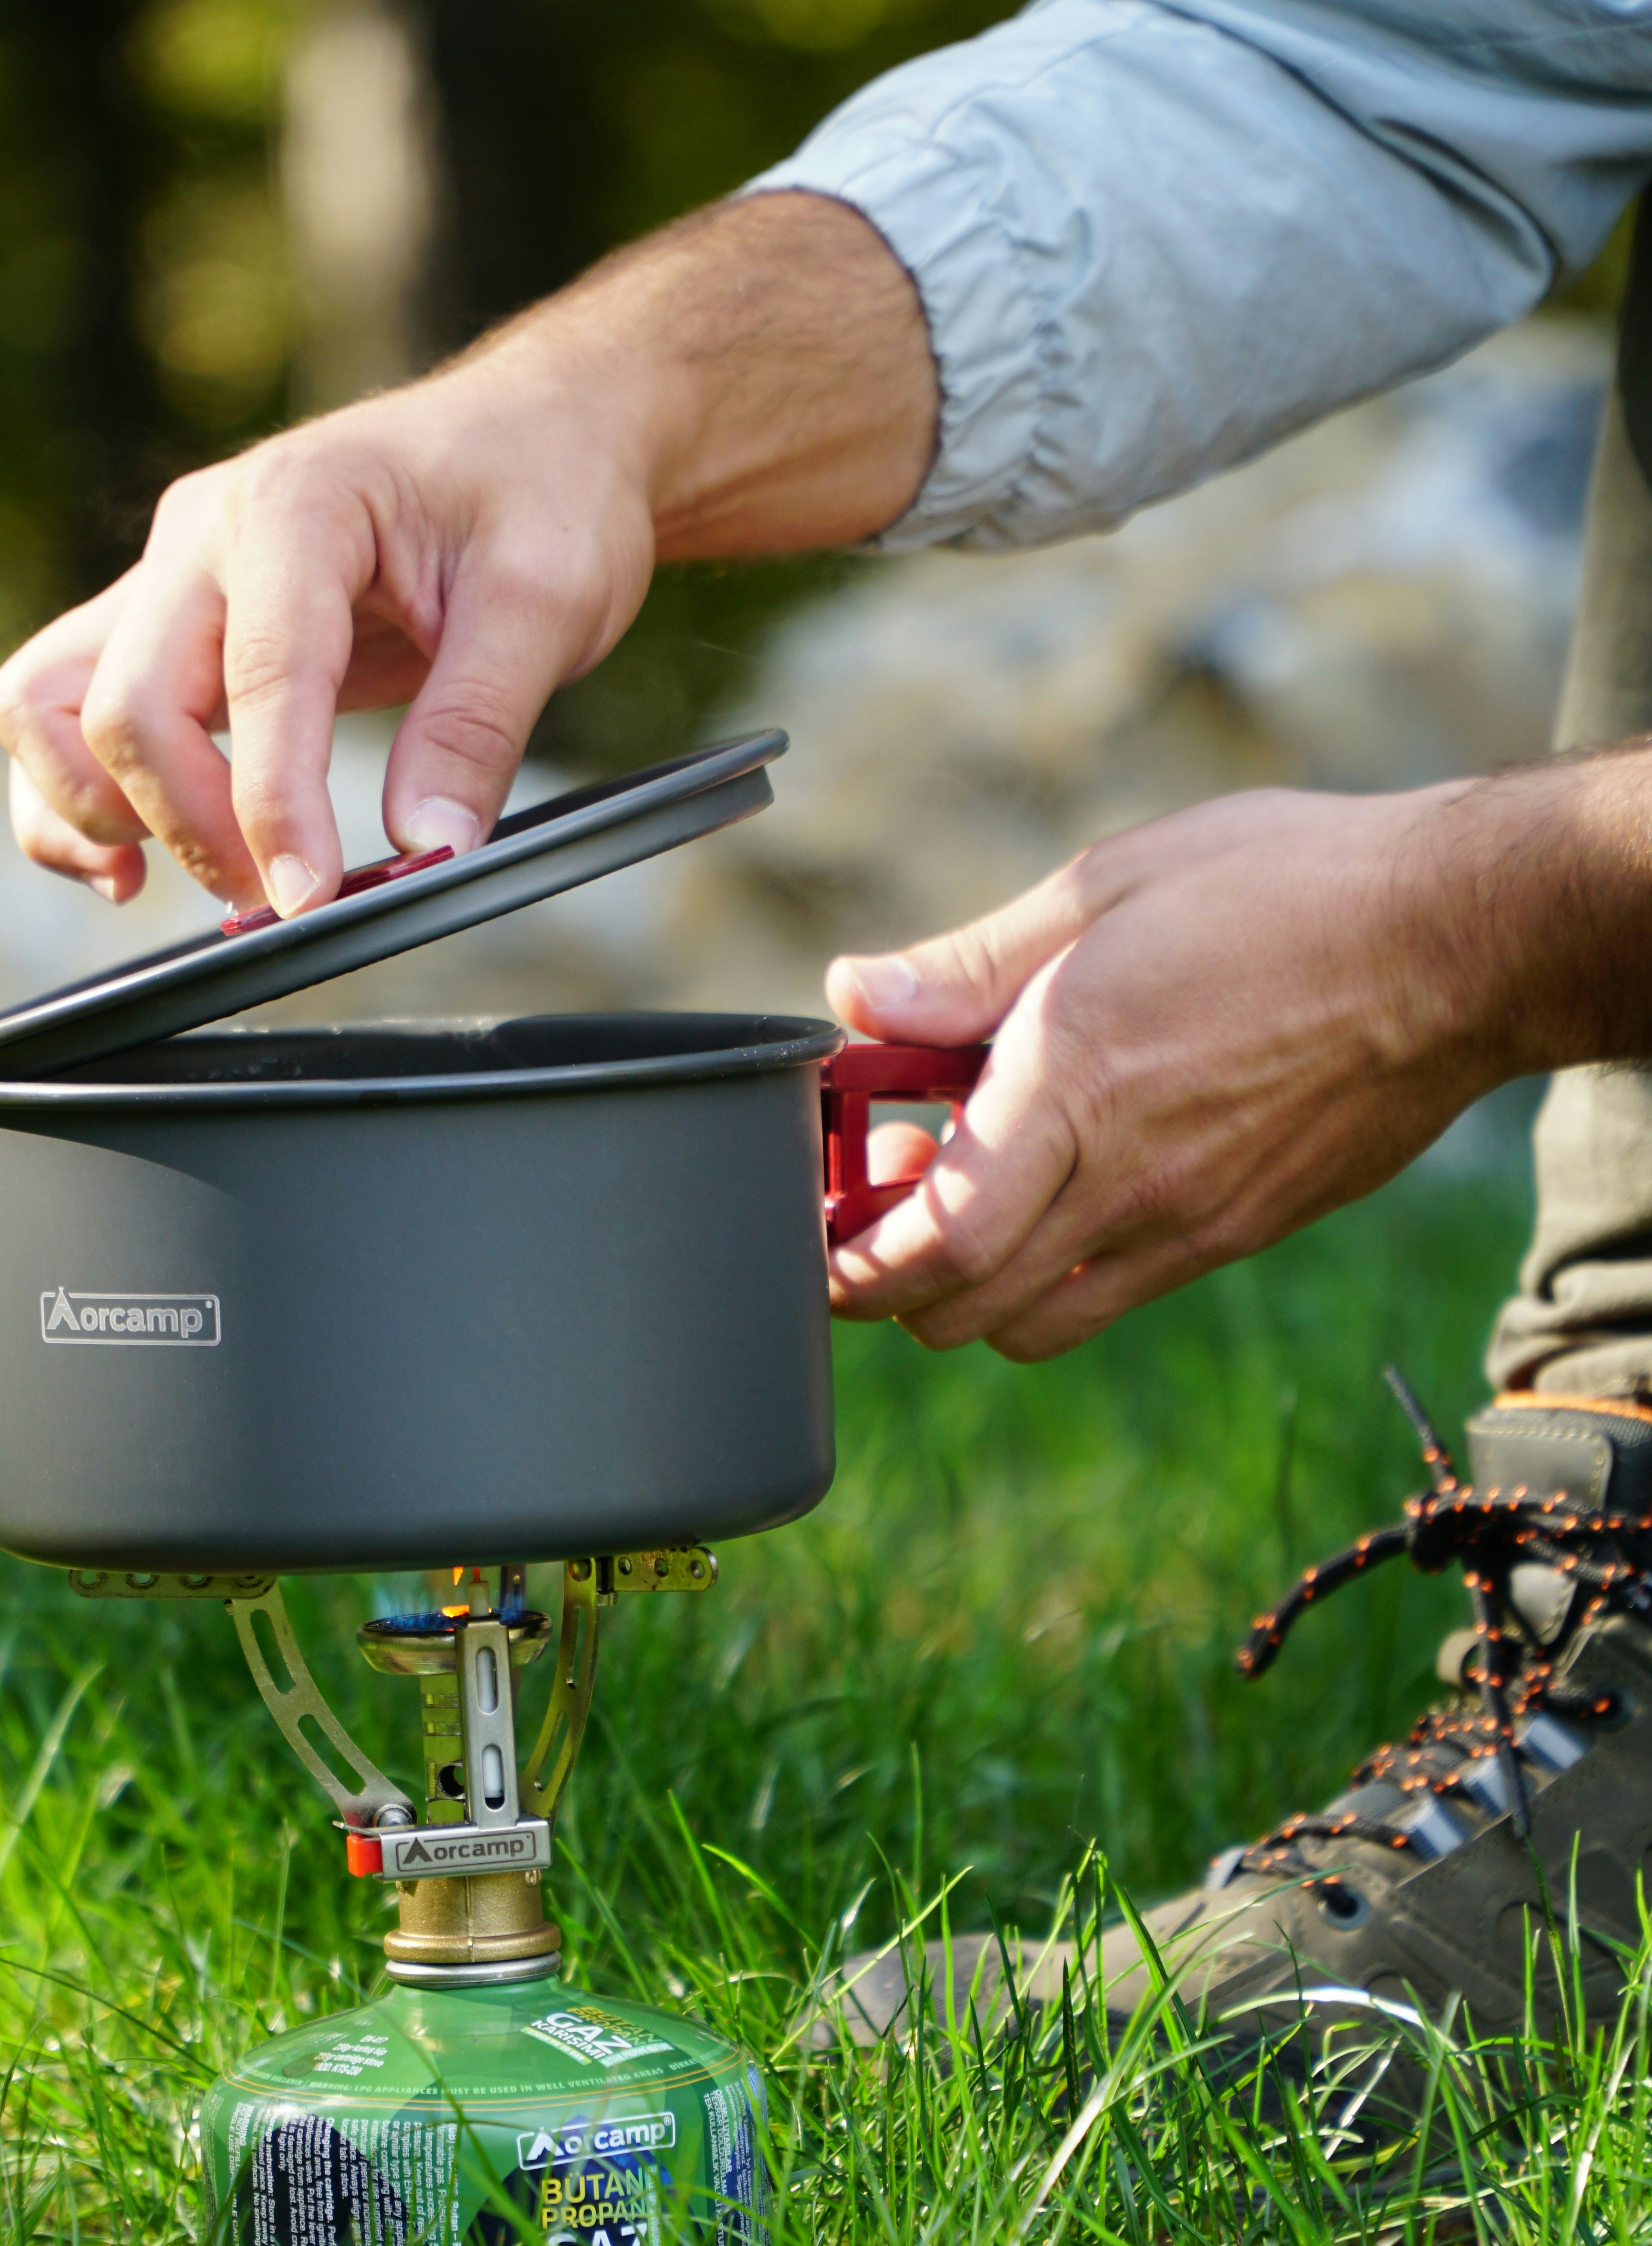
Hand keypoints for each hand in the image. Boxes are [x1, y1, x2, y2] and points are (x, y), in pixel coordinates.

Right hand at [0, 196, 934, 916]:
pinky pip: (77, 693)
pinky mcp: (185, 610)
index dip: (266, 822)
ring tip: (172, 897)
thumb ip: (478, 730)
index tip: (310, 912)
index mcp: (294, 514)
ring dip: (92, 810)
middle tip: (274, 912)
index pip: (237, 694)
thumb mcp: (551, 605)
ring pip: (56, 695)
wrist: (566, 430)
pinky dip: (81, 787)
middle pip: (115, 704)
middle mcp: (207, 533)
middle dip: (185, 830)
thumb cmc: (562, 499)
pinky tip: (139, 863)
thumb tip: (419, 856)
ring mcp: (177, 567)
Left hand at [822, 778, 1545, 1360]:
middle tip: (868, 1214)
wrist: (1456, 943)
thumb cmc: (1286, 887)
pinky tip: (1052, 1199)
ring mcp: (1188, 1220)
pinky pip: (1112, 1298)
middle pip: (964, 1306)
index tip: (821, 1233)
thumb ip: (968, 964)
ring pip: (1032, 1326)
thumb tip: (858, 997)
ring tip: (956, 1207)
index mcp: (1075, 1079)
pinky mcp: (1237, 1233)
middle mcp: (1127, 1175)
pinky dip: (1050, 1283)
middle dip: (889, 1285)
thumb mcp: (1106, 888)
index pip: (937, 1236)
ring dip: (967, 1295)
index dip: (858, 1261)